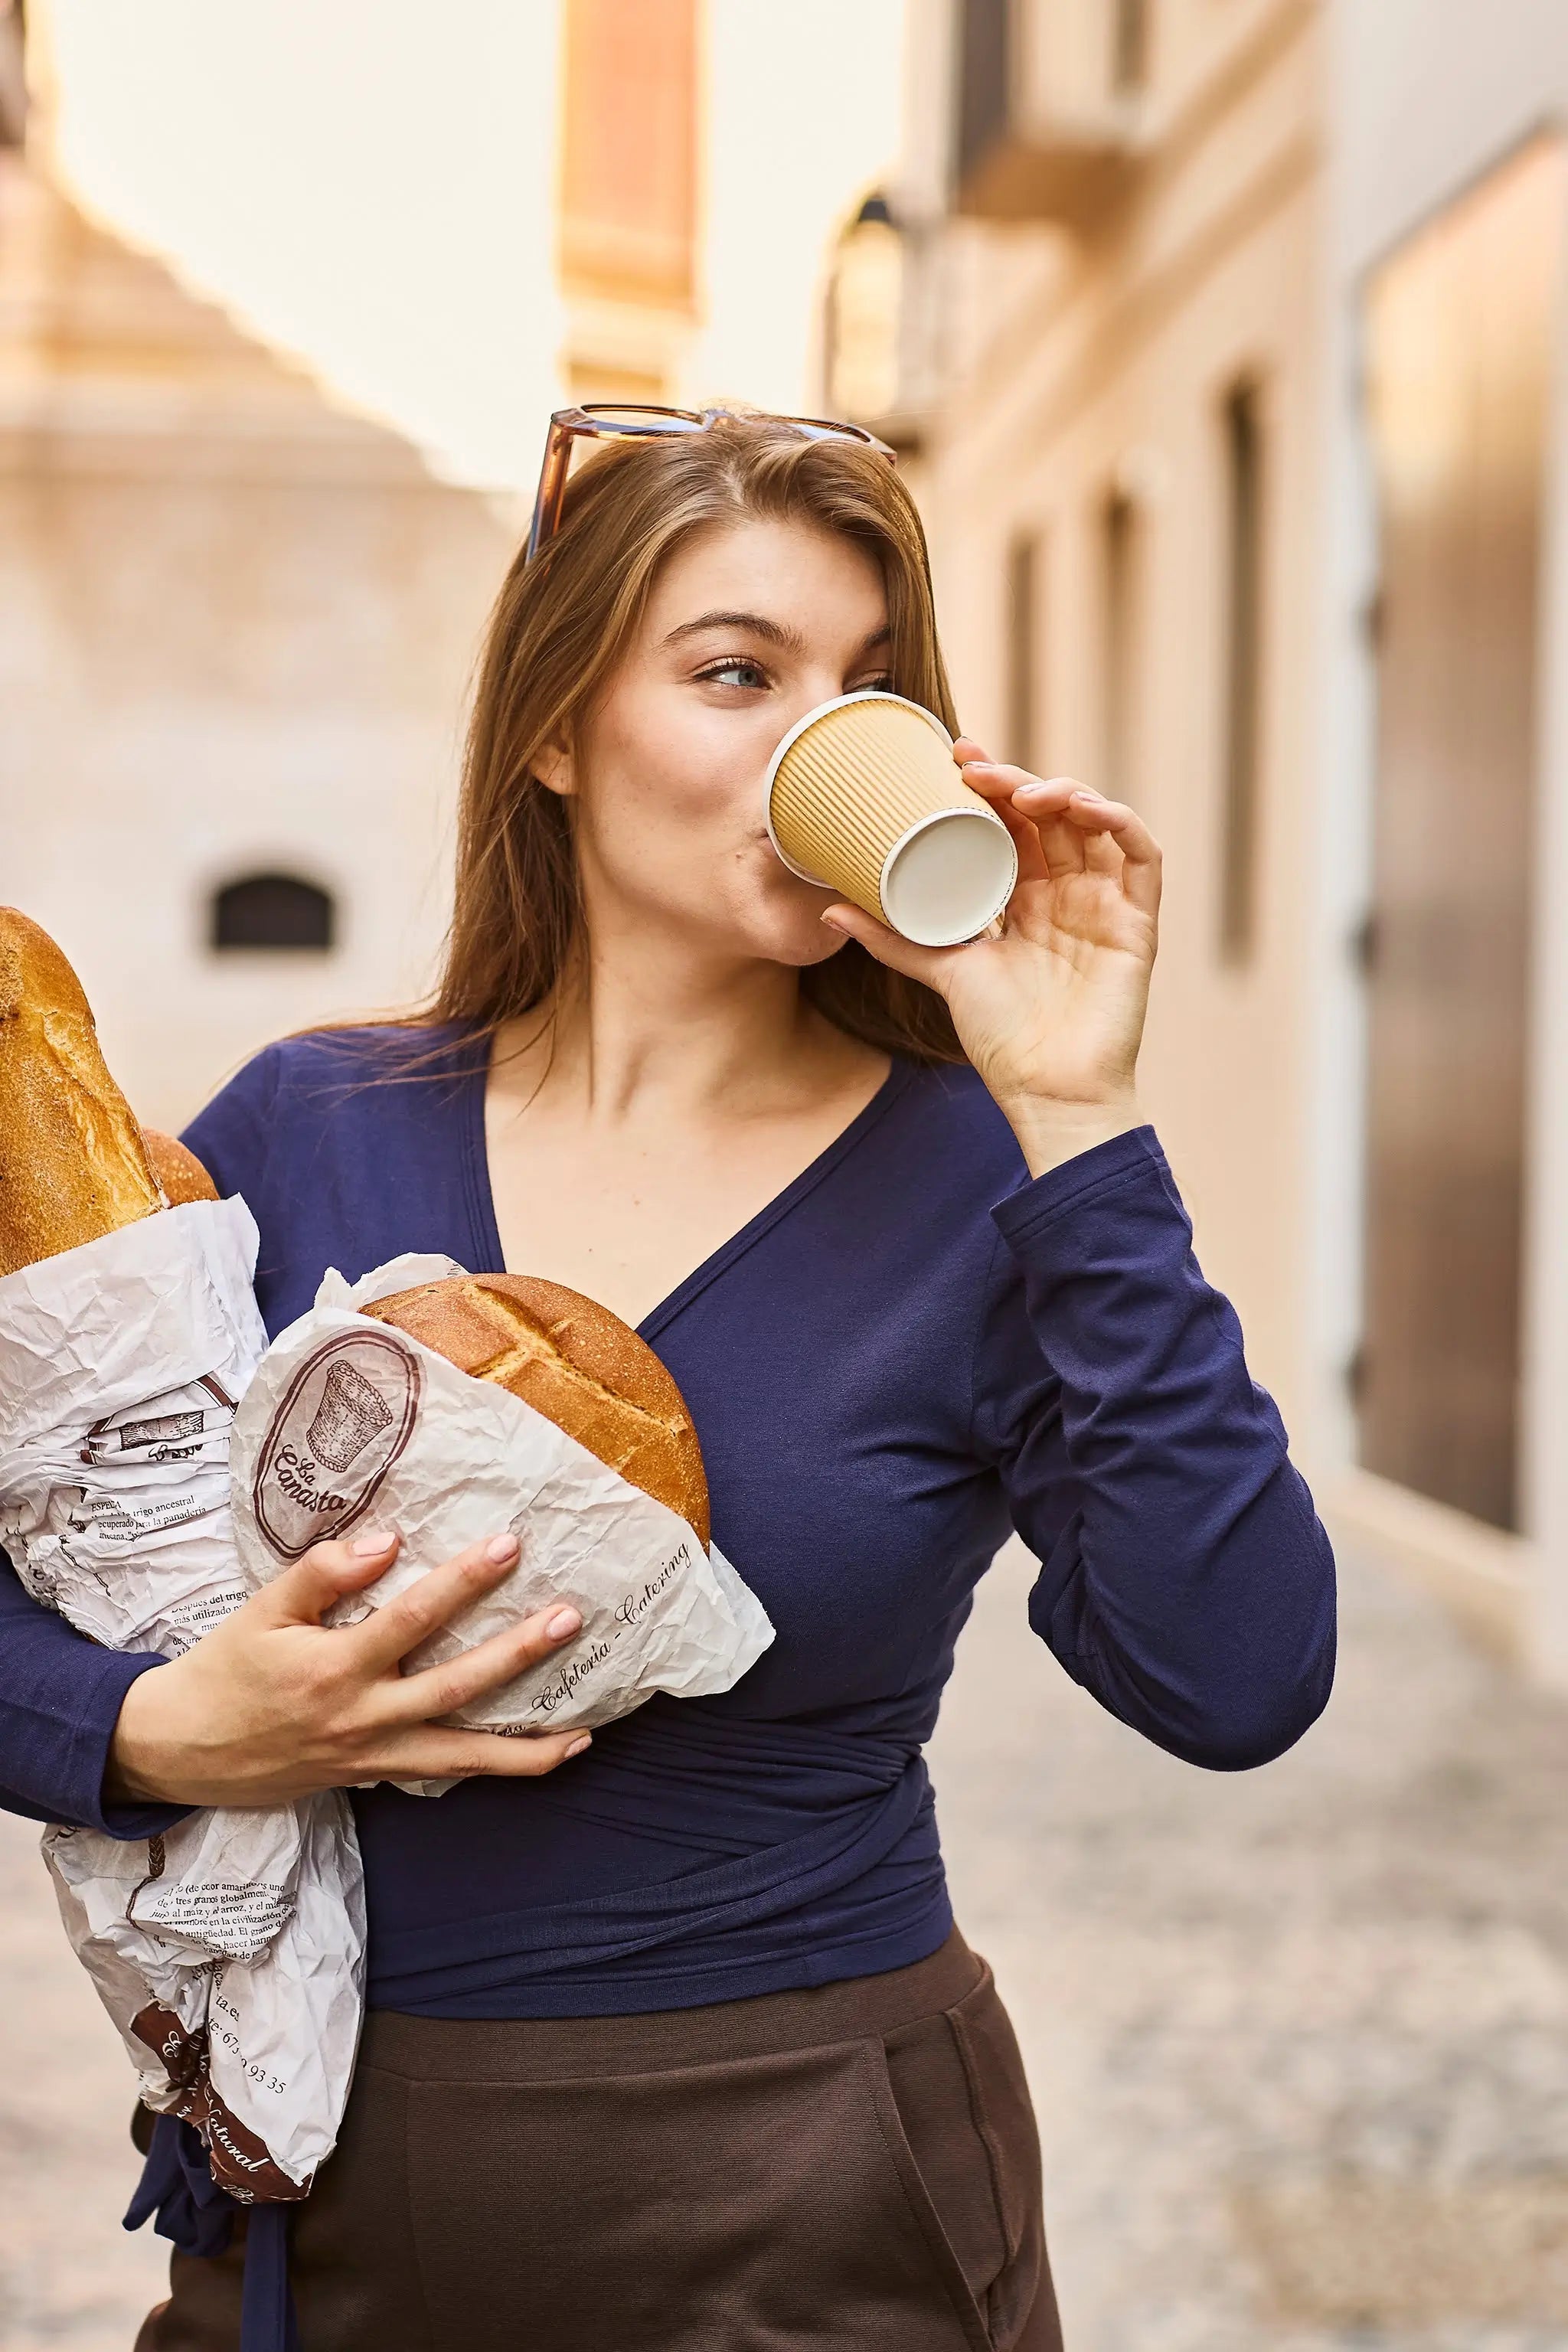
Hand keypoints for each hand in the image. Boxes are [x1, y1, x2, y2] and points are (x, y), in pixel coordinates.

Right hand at [107, 1529, 590, 1807]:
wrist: (182, 1751)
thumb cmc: (226, 1668)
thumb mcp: (261, 1610)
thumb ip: (323, 1573)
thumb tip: (389, 1541)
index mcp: (332, 1668)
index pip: (411, 1619)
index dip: (462, 1582)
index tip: (509, 1545)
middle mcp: (362, 1718)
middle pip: (455, 1688)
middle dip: (518, 1654)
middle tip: (570, 1618)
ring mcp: (373, 1756)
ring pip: (462, 1757)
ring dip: (527, 1749)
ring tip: (584, 1730)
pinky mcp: (375, 1777)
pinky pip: (445, 1775)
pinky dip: (493, 1768)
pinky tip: (539, 1756)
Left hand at [821, 736, 1159, 1175]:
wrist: (1047, 1091)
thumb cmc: (1000, 1038)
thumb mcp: (941, 971)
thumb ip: (893, 938)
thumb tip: (828, 910)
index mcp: (1025, 901)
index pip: (1013, 826)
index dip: (992, 787)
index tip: (956, 759)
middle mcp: (1067, 895)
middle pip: (1051, 816)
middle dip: (1017, 781)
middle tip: (977, 767)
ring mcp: (1104, 905)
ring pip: (1095, 824)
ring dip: (1065, 793)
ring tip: (1024, 792)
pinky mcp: (1138, 923)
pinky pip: (1142, 857)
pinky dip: (1118, 822)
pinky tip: (1084, 809)